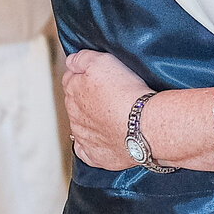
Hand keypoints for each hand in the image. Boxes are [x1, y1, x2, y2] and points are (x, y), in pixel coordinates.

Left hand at [62, 50, 148, 169]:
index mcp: (73, 91)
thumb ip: (82, 58)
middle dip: (88, 99)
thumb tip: (71, 61)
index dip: (85, 76)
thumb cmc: (127, 94)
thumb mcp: (103, 61)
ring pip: (80, 127)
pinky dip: (91, 145)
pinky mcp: (94, 155)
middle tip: (109, 96)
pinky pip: (85, 151)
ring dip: (91, 122)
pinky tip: (103, 139)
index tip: (98, 77)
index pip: (70, 80)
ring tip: (112, 117)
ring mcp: (83, 137)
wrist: (143, 125)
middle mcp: (74, 115)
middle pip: (75, 104)